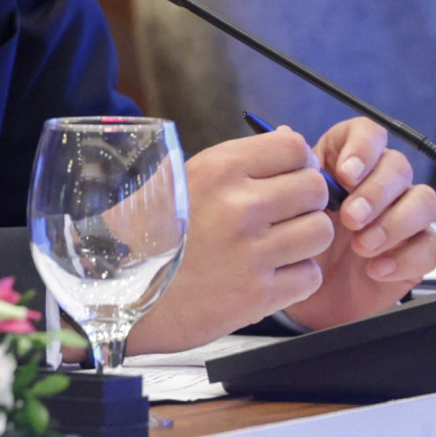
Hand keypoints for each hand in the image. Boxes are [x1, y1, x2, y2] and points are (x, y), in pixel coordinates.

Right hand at [135, 125, 337, 352]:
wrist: (115, 298)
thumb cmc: (146, 238)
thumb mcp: (179, 182)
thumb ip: (236, 162)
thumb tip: (288, 138)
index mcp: (217, 170)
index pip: (294, 148)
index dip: (298, 164)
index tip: (286, 180)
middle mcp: (238, 207)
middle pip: (316, 189)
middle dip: (307, 202)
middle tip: (285, 217)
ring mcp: (250, 253)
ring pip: (320, 232)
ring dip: (305, 241)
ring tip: (278, 248)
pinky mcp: (257, 296)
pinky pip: (310, 276)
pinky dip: (296, 278)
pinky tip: (270, 276)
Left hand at [281, 118, 435, 325]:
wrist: (308, 302)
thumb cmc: (299, 250)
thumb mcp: (285, 213)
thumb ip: (288, 173)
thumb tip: (284, 133)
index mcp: (346, 166)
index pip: (367, 134)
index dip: (362, 147)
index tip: (345, 173)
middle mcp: (379, 186)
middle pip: (397, 166)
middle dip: (376, 192)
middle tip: (350, 218)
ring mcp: (402, 218)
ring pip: (425, 200)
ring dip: (395, 222)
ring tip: (363, 246)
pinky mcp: (416, 252)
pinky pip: (430, 245)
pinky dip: (405, 257)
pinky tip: (375, 269)